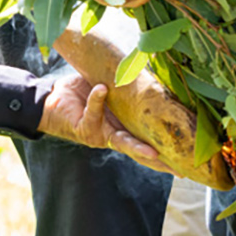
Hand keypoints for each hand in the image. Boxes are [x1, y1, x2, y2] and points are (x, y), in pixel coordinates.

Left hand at [38, 69, 175, 174]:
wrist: (51, 101)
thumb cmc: (82, 93)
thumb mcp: (108, 88)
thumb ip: (125, 85)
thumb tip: (145, 66)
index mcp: (123, 126)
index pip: (147, 139)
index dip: (164, 151)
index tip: (184, 164)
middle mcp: (114, 135)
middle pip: (140, 150)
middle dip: (159, 160)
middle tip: (179, 168)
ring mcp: (100, 135)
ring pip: (122, 143)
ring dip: (137, 148)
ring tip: (154, 152)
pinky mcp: (83, 129)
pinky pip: (93, 115)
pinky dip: (97, 101)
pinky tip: (101, 89)